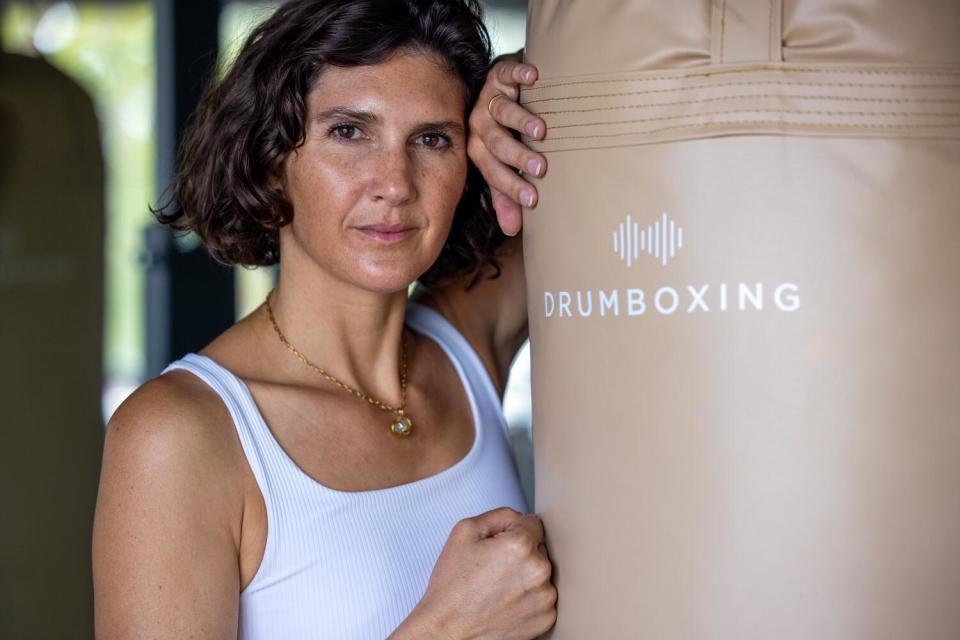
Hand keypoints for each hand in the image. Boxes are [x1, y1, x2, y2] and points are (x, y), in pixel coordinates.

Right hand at [398, 507, 557, 639]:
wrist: (448, 631)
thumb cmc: (452, 587)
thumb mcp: (464, 532)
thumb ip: (499, 515)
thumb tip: (519, 518)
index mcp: (519, 546)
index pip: (533, 522)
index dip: (512, 530)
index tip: (499, 545)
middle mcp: (537, 571)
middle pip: (538, 548)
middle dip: (520, 554)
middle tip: (493, 569)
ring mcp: (544, 597)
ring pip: (542, 573)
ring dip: (526, 576)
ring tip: (498, 587)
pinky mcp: (546, 619)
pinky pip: (543, 597)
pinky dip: (529, 598)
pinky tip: (506, 602)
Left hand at [468, 54, 546, 236]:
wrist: (502, 90)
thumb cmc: (506, 134)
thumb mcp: (503, 164)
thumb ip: (506, 194)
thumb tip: (512, 231)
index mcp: (480, 149)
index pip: (492, 171)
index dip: (510, 186)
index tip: (532, 199)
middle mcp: (481, 124)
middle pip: (495, 143)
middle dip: (516, 157)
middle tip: (539, 167)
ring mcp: (490, 97)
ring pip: (501, 110)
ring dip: (520, 120)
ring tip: (541, 130)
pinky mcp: (501, 73)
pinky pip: (508, 72)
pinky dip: (520, 73)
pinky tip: (535, 78)